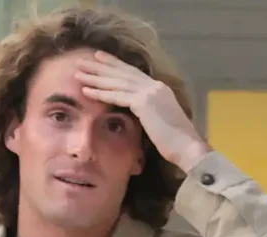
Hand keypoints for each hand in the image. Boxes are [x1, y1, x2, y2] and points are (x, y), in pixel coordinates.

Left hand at [76, 50, 210, 172]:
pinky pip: (117, 96)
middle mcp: (154, 86)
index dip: (115, 65)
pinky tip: (86, 91)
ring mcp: (149, 92)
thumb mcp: (161, 120)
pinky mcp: (144, 103)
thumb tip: (138, 113)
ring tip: (78, 73)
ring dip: (95, 77)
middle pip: (122, 73)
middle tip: (83, 60)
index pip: (133, 73)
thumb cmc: (176, 141)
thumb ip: (149, 112)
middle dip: (101, 66)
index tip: (100, 59)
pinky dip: (100, 93)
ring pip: (116, 82)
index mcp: (159, 89)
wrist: (188, 147)